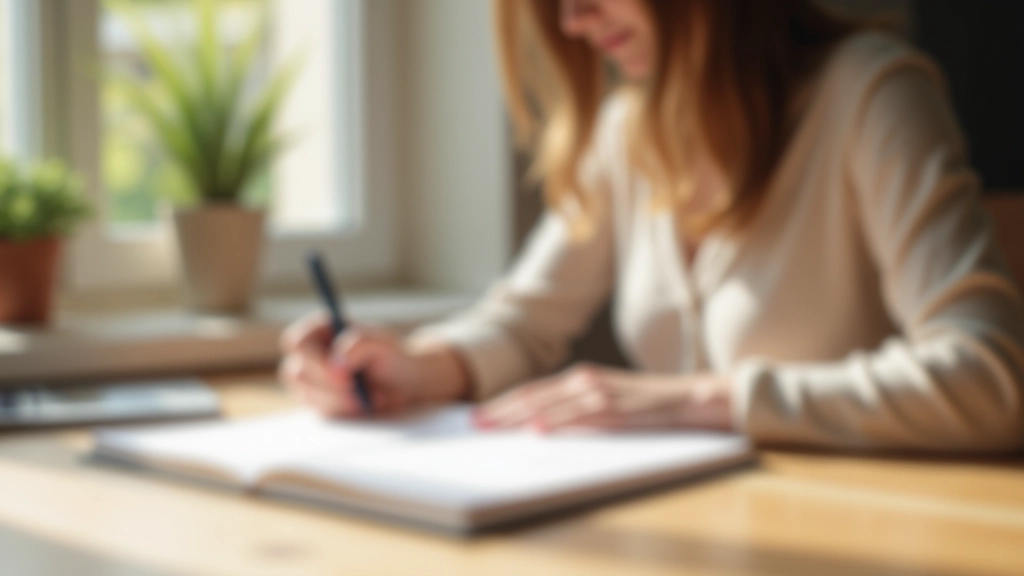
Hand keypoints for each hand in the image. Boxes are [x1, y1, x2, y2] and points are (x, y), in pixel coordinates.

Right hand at [278, 312, 470, 417]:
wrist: (405, 383)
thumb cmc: (394, 357)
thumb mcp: (384, 344)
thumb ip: (359, 345)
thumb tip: (335, 365)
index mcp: (321, 328)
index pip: (298, 342)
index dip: (315, 361)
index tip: (343, 377)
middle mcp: (310, 352)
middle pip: (296, 372)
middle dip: (329, 387)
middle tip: (358, 396)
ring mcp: (309, 379)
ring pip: (307, 395)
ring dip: (340, 400)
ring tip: (370, 396)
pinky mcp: (317, 401)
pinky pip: (319, 411)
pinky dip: (344, 411)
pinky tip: (364, 404)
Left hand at [474, 363, 733, 432]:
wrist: (695, 397)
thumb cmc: (649, 406)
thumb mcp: (607, 403)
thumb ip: (577, 410)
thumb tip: (541, 428)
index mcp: (580, 379)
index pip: (532, 392)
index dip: (502, 404)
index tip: (477, 417)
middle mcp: (585, 380)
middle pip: (532, 395)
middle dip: (499, 411)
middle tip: (473, 424)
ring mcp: (600, 392)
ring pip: (549, 403)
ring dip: (516, 416)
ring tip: (491, 428)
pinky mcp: (618, 407)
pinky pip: (580, 416)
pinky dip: (556, 421)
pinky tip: (537, 429)